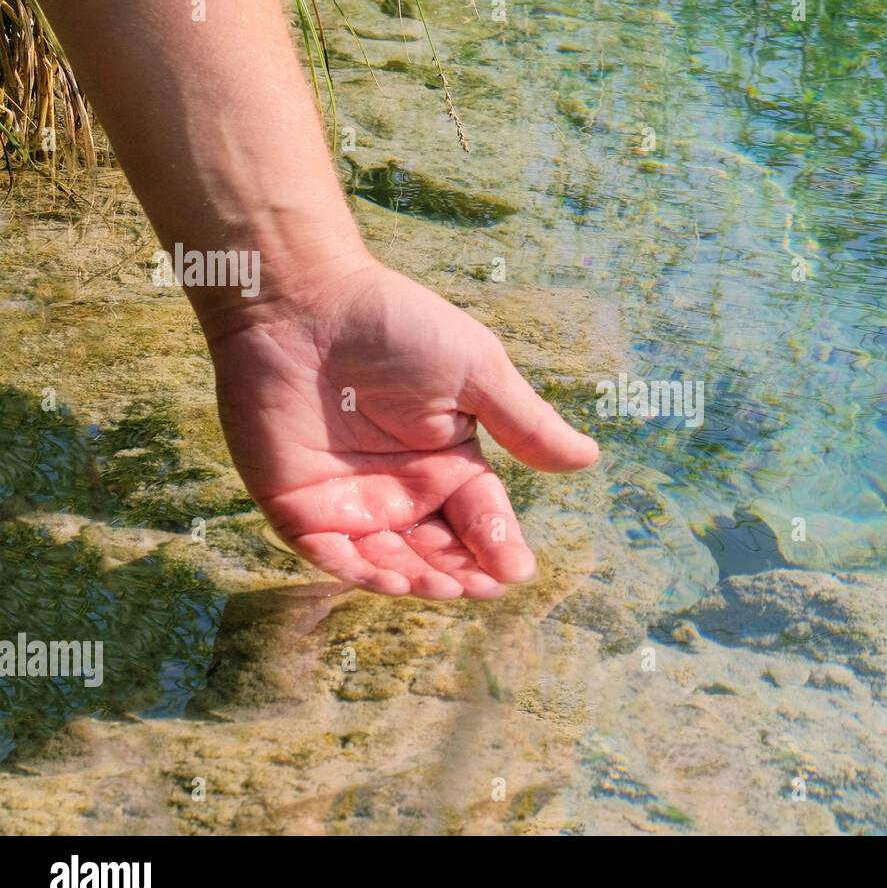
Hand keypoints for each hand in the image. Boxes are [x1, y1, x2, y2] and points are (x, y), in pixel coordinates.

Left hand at [203, 257, 598, 598]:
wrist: (303, 300)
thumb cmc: (395, 326)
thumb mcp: (475, 372)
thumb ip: (525, 423)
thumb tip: (587, 459)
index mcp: (447, 461)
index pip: (481, 516)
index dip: (500, 544)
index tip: (517, 570)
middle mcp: (402, 489)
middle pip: (438, 549)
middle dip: (462, 573)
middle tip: (482, 587)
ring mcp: (349, 500)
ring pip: (389, 560)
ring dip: (419, 579)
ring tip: (446, 587)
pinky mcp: (297, 504)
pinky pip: (329, 552)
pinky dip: (359, 571)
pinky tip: (392, 579)